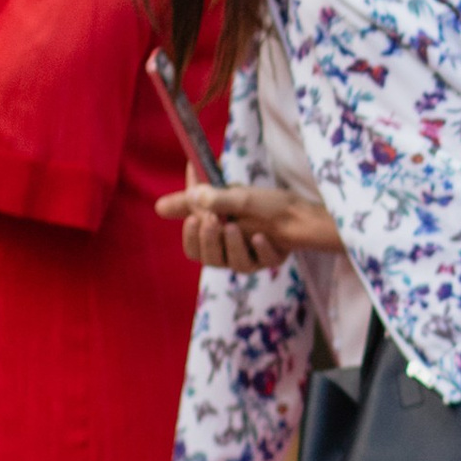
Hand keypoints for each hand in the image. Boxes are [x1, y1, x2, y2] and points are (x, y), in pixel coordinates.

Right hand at [155, 173, 342, 270]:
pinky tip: (263, 236)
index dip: (190, 238)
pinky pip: (264, 261)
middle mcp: (231, 253)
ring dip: (234, 246)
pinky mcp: (272, 260)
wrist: (300, 209)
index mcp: (216, 239)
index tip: (193, 218)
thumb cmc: (262, 202)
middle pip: (210, 260)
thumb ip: (198, 200)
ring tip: (236, 226)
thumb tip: (159, 208)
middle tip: (213, 220)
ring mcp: (252, 258)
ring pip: (236, 265)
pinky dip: (263, 249)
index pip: (193, 250)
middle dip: (209, 241)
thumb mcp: (230, 196)